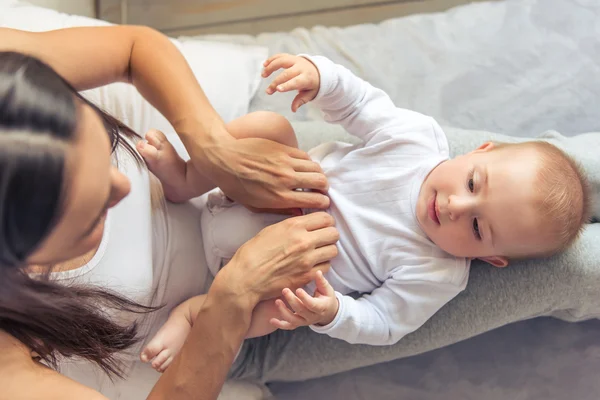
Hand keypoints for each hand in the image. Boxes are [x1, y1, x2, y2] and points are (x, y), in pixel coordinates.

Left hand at [203, 137, 329, 209]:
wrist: (223, 159)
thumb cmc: (235, 185)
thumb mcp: (254, 205)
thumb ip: (279, 210)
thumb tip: (298, 212)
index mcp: (279, 197)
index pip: (314, 200)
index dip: (322, 203)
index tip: (323, 203)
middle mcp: (286, 180)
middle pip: (320, 182)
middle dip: (324, 188)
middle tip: (320, 189)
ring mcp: (286, 163)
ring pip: (316, 168)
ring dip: (318, 174)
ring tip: (314, 177)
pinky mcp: (283, 149)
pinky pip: (305, 156)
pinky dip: (308, 162)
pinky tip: (304, 166)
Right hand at [218, 212, 338, 302]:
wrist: (246, 277)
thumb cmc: (253, 253)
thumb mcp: (271, 229)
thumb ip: (292, 225)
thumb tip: (306, 223)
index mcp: (294, 226)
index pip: (326, 218)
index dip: (326, 221)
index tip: (322, 225)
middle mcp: (304, 241)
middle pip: (334, 233)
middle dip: (329, 235)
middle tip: (322, 239)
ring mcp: (307, 260)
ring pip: (333, 251)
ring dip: (327, 251)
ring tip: (317, 253)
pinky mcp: (307, 276)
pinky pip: (326, 267)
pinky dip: (321, 266)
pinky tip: (311, 265)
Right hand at [262, 53, 320, 111]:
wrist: (319, 70)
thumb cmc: (313, 85)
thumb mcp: (310, 94)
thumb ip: (301, 100)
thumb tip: (293, 109)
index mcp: (307, 78)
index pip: (296, 81)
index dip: (287, 85)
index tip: (278, 89)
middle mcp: (301, 67)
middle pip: (286, 74)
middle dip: (275, 82)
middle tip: (268, 91)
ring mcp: (296, 60)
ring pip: (282, 61)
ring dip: (271, 67)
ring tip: (263, 75)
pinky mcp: (291, 57)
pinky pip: (280, 56)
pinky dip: (272, 59)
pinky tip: (264, 65)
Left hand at [270, 270, 338, 328]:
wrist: (328, 313)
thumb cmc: (326, 298)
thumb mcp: (327, 290)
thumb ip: (321, 282)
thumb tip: (318, 272)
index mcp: (321, 308)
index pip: (312, 305)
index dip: (305, 298)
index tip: (298, 289)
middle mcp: (313, 317)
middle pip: (301, 311)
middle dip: (292, 301)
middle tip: (285, 290)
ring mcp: (305, 321)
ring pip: (293, 320)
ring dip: (284, 312)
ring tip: (277, 302)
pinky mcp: (298, 324)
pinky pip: (289, 326)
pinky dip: (280, 324)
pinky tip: (271, 320)